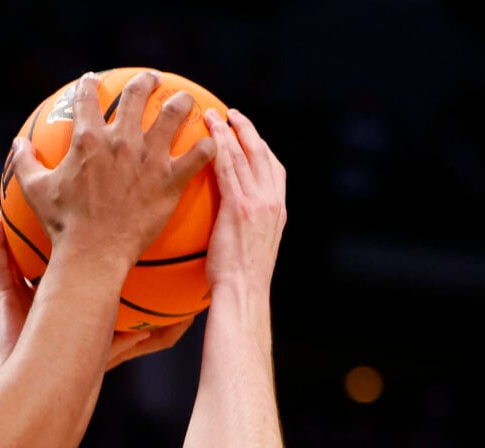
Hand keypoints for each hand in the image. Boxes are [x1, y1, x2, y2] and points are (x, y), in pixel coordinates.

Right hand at [0, 217, 187, 371]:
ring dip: (25, 226)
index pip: (83, 271)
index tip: (106, 224)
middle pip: (56, 254)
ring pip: (25, 253)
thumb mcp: (107, 349)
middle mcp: (50, 293)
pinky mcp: (4, 296)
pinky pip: (0, 263)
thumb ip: (131, 339)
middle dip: (60, 230)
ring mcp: (26, 293)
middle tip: (69, 200)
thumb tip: (162, 328)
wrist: (33, 383)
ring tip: (28, 195)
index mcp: (72, 302)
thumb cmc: (71, 371)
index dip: (92, 251)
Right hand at [11, 71, 212, 263]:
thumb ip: (27, 163)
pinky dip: (207, 147)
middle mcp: (121, 140)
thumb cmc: (63, 226)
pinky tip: (210, 144)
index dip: (90, 84)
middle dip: (146, 81)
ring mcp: (149, 158)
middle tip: (152, 80)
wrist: (93, 253)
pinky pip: (199, 155)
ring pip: (174, 113)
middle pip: (137, 94)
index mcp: (88, 139)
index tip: (93, 81)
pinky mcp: (170, 180)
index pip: (88, 97)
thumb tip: (17, 144)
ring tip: (185, 101)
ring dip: (181, 103)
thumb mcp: (37, 192)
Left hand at [201, 109, 284, 294]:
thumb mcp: (250, 253)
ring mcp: (258, 202)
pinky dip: (219, 147)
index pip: (274, 171)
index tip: (250, 137)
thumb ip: (245, 233)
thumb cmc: (240, 284)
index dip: (262, 149)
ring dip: (229, 131)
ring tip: (213, 116)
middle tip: (232, 115)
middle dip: (248, 130)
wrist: (243, 294)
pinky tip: (206, 136)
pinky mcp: (239, 206)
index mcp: (278, 211)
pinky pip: (228, 168)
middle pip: (262, 154)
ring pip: (245, 155)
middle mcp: (272, 202)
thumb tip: (229, 232)